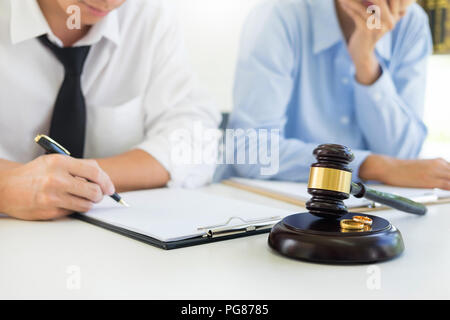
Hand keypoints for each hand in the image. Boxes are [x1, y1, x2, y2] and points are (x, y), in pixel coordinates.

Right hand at [0, 155, 114, 220]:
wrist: (5, 187)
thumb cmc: (33, 174)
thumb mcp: (54, 161)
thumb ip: (78, 167)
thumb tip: (102, 177)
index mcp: (60, 162)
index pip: (94, 172)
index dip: (106, 181)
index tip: (110, 188)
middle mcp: (57, 179)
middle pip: (94, 191)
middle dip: (100, 195)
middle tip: (97, 195)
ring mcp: (53, 197)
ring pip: (86, 204)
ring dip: (88, 203)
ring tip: (80, 198)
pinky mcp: (50, 211)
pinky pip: (73, 212)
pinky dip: (74, 208)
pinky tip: (65, 202)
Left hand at [337, 0, 413, 84]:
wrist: (362, 52)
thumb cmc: (369, 31)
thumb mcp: (379, 18)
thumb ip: (384, 7)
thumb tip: (385, 2)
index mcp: (395, 15)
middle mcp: (390, 21)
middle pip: (380, 0)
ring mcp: (379, 27)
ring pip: (365, 7)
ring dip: (353, 0)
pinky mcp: (367, 32)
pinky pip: (357, 16)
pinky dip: (349, 8)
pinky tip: (342, 3)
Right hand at [359, 154, 449, 189]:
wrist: (389, 167)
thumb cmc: (402, 170)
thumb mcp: (423, 168)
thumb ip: (436, 173)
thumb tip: (443, 182)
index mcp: (439, 162)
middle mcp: (439, 165)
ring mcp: (435, 172)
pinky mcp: (429, 181)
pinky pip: (448, 186)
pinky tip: (449, 192)